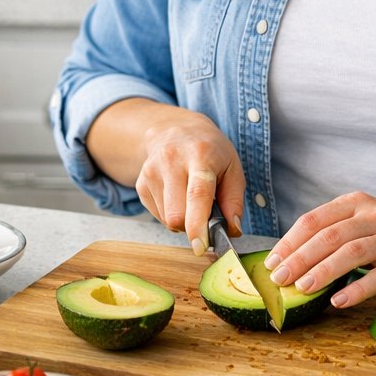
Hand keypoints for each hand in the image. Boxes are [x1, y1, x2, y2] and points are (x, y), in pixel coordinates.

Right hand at [134, 110, 245, 251]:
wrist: (175, 129)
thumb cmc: (210, 150)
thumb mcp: (233, 167)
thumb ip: (234, 200)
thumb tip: (233, 230)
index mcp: (200, 155)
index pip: (197, 194)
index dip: (198, 224)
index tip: (200, 246)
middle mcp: (171, 161)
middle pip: (176, 214)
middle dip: (193, 226)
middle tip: (206, 217)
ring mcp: (151, 171)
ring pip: (167, 219)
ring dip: (183, 220)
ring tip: (190, 199)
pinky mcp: (140, 183)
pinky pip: (158, 215)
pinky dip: (171, 214)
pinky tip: (177, 196)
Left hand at [262, 192, 375, 308]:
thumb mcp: (366, 223)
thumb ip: (336, 233)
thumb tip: (292, 259)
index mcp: (356, 204)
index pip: (314, 219)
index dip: (289, 241)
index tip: (271, 262)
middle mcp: (373, 216)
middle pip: (328, 235)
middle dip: (299, 257)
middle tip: (278, 278)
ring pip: (351, 252)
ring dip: (323, 271)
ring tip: (302, 288)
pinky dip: (356, 289)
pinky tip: (338, 302)